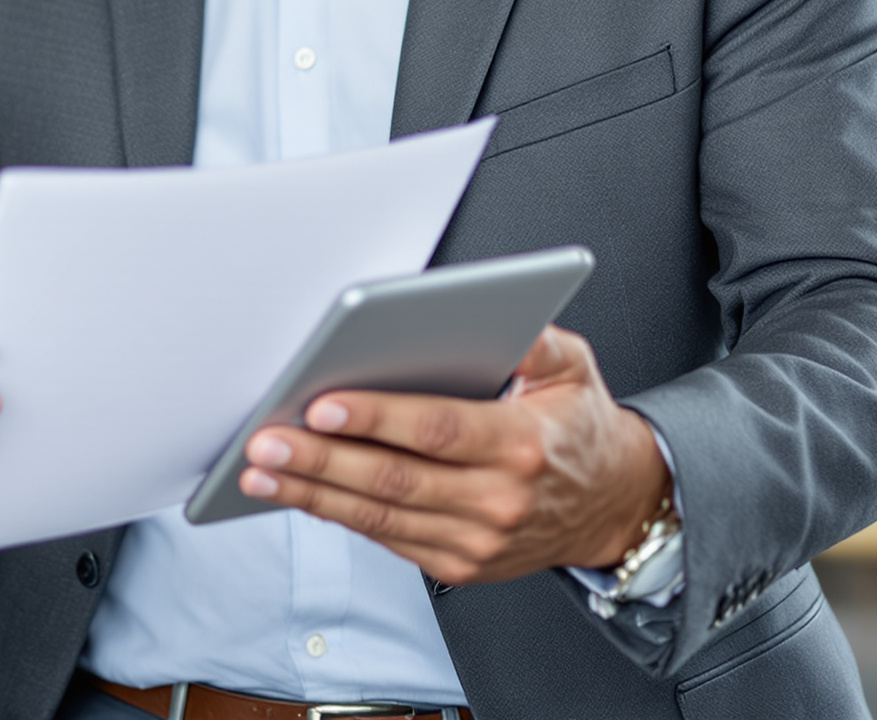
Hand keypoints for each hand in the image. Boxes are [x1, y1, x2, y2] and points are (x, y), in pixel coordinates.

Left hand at [236, 325, 668, 586]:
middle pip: (393, 480)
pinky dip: (337, 517)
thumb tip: (493, 312)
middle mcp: (499, 499)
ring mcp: (478, 540)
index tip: (321, 403)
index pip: (436, 430)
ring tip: (260, 471)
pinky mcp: (460, 564)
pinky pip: (387, 540)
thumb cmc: (579, 426)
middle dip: (320, 460)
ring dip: (312, 495)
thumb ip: (536, 338)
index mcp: (521, 443)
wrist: (615, 505)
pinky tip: (297, 494)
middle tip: (265, 441)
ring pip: (380, 517)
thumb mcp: (574, 368)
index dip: (375, 418)